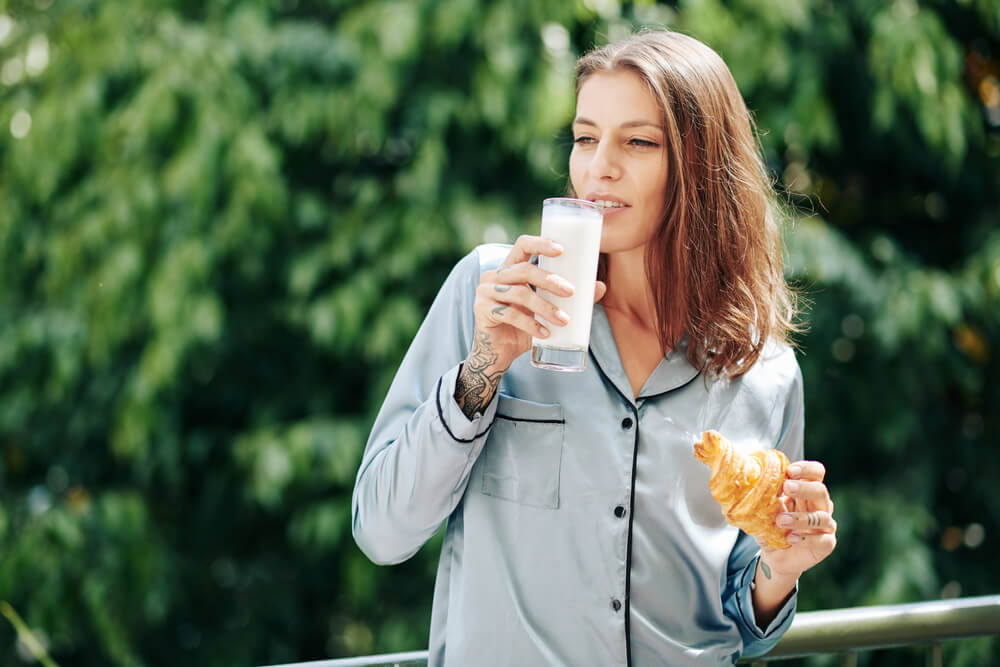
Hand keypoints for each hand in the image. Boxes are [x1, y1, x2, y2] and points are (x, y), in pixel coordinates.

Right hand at [454, 236, 605, 419]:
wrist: (498, 353)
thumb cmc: (523, 328)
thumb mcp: (546, 311)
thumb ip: (568, 298)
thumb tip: (600, 286)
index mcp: (510, 268)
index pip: (522, 245)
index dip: (541, 243)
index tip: (562, 250)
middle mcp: (494, 275)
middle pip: (524, 269)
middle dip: (550, 280)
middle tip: (571, 292)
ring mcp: (485, 292)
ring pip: (520, 293)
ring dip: (545, 307)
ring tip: (564, 320)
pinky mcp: (481, 310)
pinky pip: (509, 314)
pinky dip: (530, 325)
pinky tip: (545, 334)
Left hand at [758, 460, 836, 577]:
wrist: (775, 555)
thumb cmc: (773, 526)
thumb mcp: (766, 507)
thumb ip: (764, 494)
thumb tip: (747, 477)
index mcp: (807, 491)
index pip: (816, 473)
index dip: (806, 469)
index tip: (790, 470)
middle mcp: (820, 505)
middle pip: (821, 490)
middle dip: (804, 488)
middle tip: (786, 487)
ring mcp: (825, 525)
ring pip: (821, 517)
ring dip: (800, 517)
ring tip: (780, 520)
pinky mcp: (826, 543)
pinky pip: (822, 540)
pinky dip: (806, 539)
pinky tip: (791, 538)